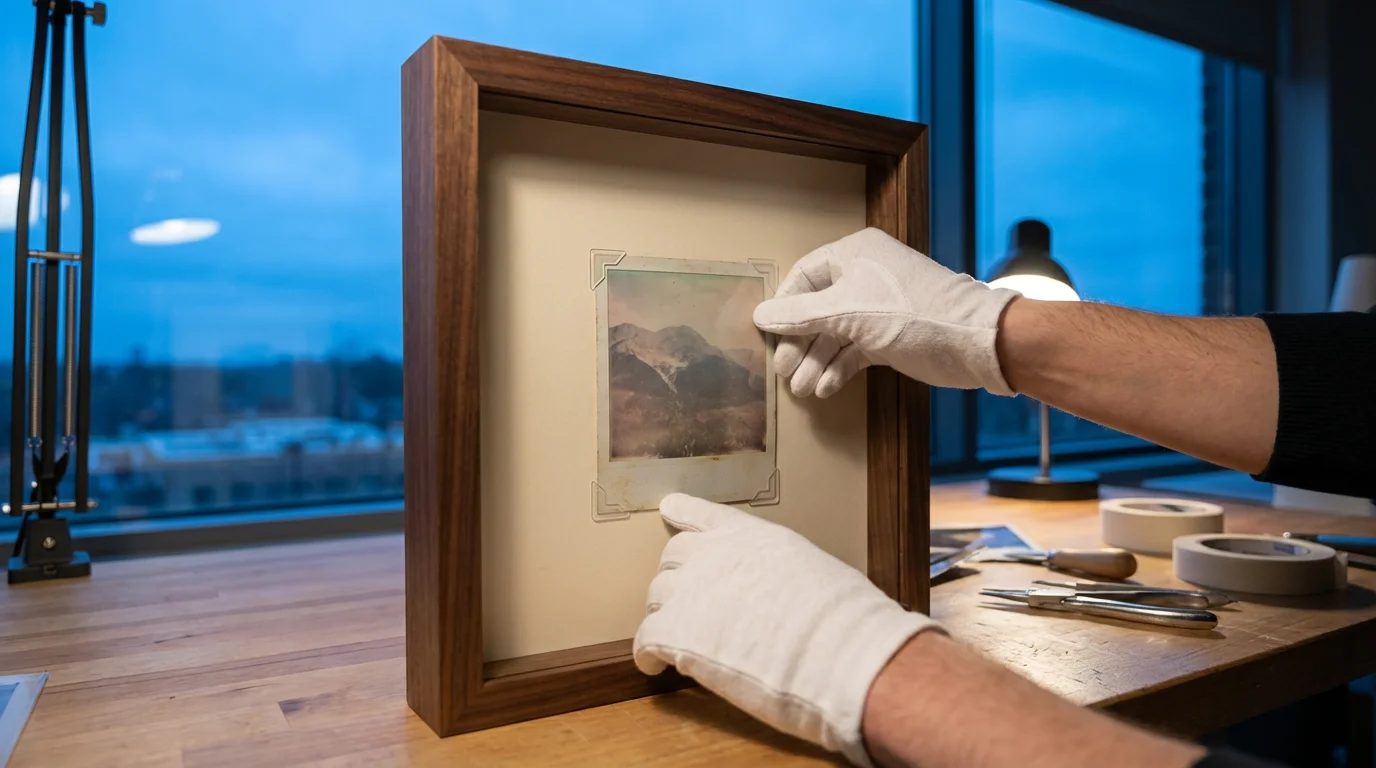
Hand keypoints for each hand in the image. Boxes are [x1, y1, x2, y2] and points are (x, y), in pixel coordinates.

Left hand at [633, 494, 937, 766]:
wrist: (837, 653)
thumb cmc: (844, 620)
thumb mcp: (814, 569)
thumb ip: (781, 571)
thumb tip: (781, 591)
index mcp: (750, 536)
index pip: (704, 515)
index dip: (683, 512)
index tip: (669, 508)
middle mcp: (712, 555)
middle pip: (673, 560)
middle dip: (679, 580)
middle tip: (692, 605)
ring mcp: (690, 592)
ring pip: (657, 598)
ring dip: (665, 616)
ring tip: (678, 639)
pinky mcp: (676, 634)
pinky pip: (645, 641)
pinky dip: (647, 654)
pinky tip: (654, 665)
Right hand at [753, 227, 1019, 397]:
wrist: (972, 342)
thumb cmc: (909, 314)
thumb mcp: (847, 311)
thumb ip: (800, 315)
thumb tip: (760, 315)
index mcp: (854, 254)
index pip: (804, 277)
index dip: (783, 307)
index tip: (767, 336)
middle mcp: (863, 277)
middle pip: (816, 309)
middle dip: (800, 342)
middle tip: (784, 371)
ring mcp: (877, 308)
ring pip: (834, 334)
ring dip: (817, 361)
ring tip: (802, 389)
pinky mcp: (888, 337)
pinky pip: (853, 350)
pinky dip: (838, 368)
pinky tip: (825, 387)